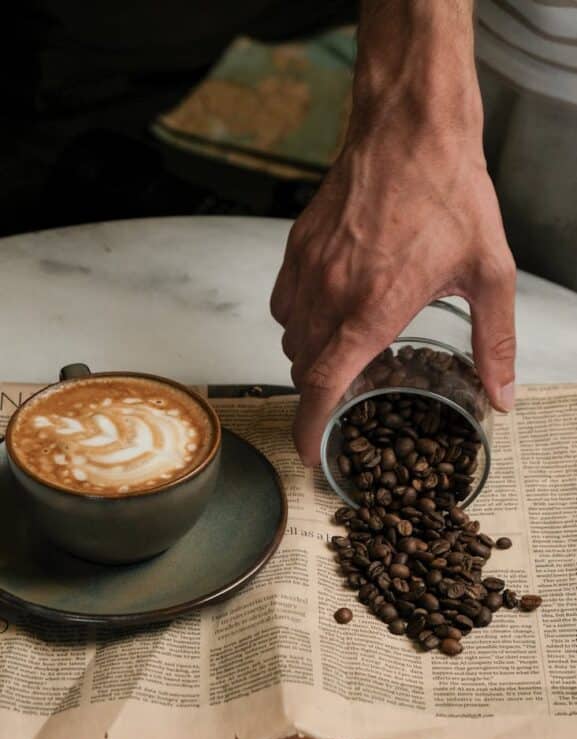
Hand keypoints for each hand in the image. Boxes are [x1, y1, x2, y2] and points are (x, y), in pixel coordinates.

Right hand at [270, 1, 515, 465]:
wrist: (411, 127)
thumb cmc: (451, 193)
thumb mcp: (491, 273)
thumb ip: (494, 343)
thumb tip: (502, 397)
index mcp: (373, 309)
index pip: (322, 386)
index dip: (309, 427)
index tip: (309, 450)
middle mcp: (331, 293)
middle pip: (303, 368)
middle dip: (319, 393)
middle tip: (348, 395)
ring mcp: (309, 269)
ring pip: (290, 339)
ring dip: (309, 358)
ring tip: (343, 352)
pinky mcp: (298, 247)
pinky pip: (283, 304)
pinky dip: (298, 322)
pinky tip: (330, 311)